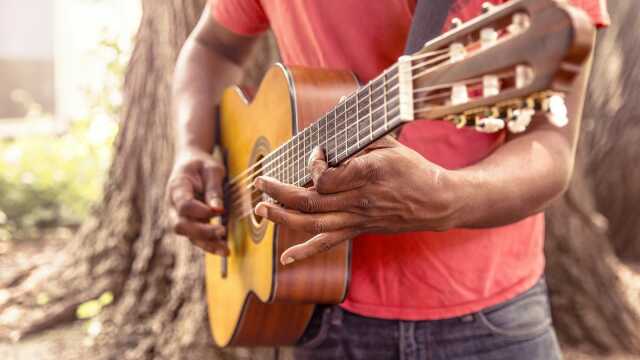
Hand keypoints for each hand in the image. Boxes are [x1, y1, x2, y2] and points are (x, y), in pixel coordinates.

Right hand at [166, 148, 227, 254]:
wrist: (190, 162)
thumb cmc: (202, 164)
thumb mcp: (212, 170)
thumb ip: (214, 189)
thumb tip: (217, 210)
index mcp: (177, 187)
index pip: (184, 205)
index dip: (200, 211)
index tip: (219, 211)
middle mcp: (173, 205)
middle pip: (181, 225)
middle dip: (202, 232)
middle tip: (222, 231)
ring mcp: (178, 216)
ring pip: (188, 236)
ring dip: (207, 244)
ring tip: (226, 251)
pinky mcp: (188, 222)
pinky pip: (196, 237)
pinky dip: (209, 244)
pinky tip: (223, 249)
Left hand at [253, 136, 458, 264]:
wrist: (435, 201)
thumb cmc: (412, 168)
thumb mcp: (389, 143)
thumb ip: (360, 133)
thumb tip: (340, 105)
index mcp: (367, 174)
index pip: (325, 177)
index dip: (312, 165)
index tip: (315, 153)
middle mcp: (359, 200)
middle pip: (311, 201)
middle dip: (280, 191)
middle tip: (260, 183)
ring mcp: (357, 219)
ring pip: (313, 223)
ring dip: (283, 218)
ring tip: (261, 209)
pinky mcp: (358, 230)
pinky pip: (328, 243)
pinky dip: (306, 251)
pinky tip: (286, 259)